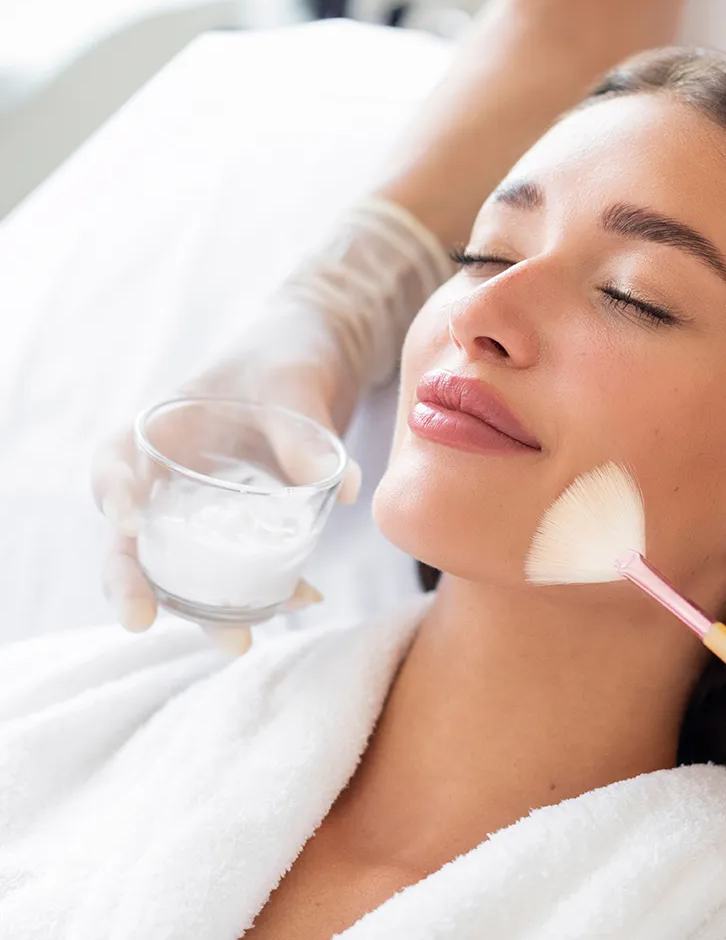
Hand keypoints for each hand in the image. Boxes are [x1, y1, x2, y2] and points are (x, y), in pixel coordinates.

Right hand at [91, 299, 361, 652]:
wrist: (319, 358)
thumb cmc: (287, 357)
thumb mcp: (294, 384)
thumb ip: (305, 431)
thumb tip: (341, 487)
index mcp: (163, 428)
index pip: (114, 462)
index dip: (111, 493)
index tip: (126, 518)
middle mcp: (172, 475)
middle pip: (133, 535)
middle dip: (132, 581)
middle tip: (140, 620)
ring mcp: (206, 506)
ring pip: (185, 566)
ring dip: (204, 607)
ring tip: (239, 641)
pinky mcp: (245, 524)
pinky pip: (243, 564)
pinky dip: (266, 586)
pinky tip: (303, 597)